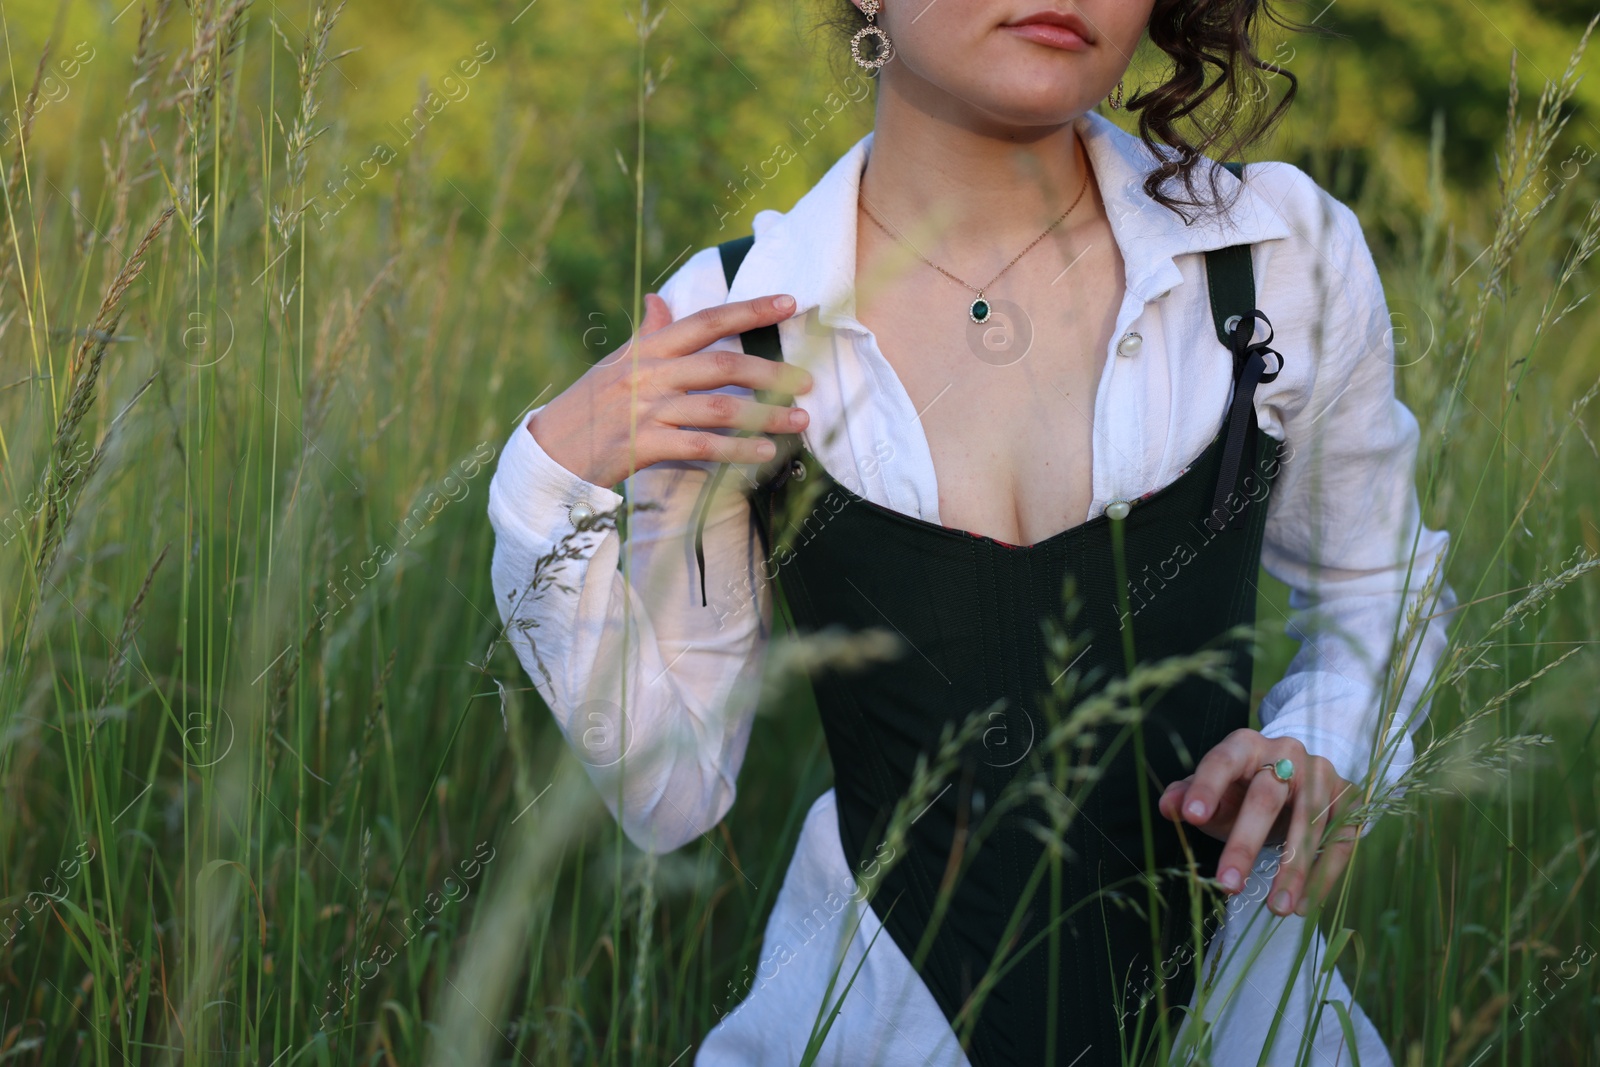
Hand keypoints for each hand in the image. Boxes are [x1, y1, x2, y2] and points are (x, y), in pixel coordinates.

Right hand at [530, 292, 813, 487]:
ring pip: (717, 407)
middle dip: (770, 371)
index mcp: (646, 350)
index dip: (749, 310)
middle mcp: (648, 375)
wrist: (547, 453)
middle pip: (720, 364)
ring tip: (800, 420)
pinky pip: (699, 446)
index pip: (705, 321)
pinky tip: (764, 453)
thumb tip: (659, 298)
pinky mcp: (643, 446)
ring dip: (764, 415)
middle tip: (807, 379)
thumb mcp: (615, 364)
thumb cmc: (586, 407)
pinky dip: (736, 450)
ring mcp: (645, 410)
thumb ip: (647, 334)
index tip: (790, 301)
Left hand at [1157, 729, 1358, 917]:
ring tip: (1276, 908)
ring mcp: (1322, 774)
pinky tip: (1304, 904)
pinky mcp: (1348, 798)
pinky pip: (1340, 840)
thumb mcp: (1215, 791)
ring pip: (1308, 822)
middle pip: (1266, 797)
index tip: (1192, 817)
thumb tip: (1167, 807)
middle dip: (1245, 844)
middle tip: (1228, 885)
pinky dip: (1323, 875)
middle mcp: (1287, 752)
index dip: (1207, 787)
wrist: (1298, 778)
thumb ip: (1188, 796)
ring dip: (1293, 870)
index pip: (1222, 762)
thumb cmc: (1244, 790)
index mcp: (1246, 745)